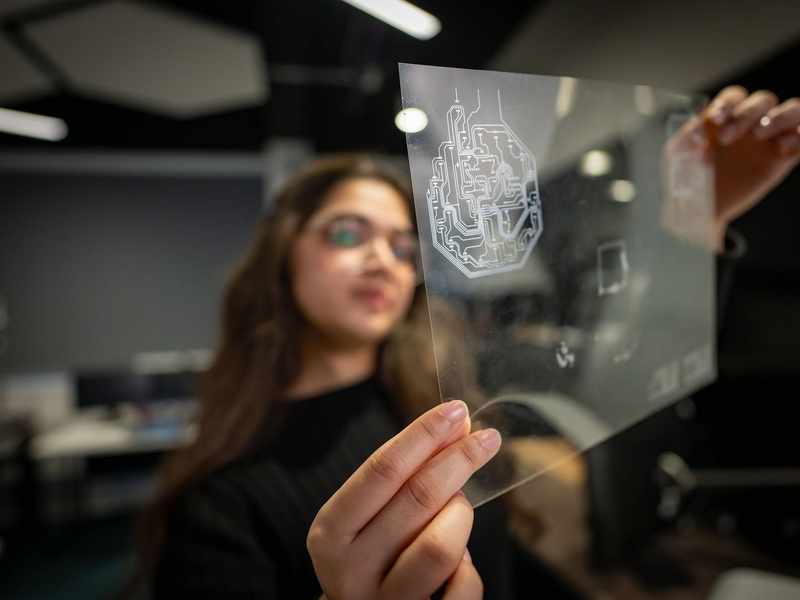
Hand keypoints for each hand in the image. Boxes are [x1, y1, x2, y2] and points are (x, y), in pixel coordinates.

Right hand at [307, 401, 500, 599]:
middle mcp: (348, 571)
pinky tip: (458, 560)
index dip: (423, 434)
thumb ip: (403, 475)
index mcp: (331, 533)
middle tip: (486, 438)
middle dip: (458, 459)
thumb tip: (456, 423)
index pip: (381, 470)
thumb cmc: (370, 557)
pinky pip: (462, 588)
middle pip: (416, 498)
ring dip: (460, 517)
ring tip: (458, 511)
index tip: (457, 410)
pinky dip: (469, 568)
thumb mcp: (368, 517)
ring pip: (440, 546)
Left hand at [664, 86, 799, 250]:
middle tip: (727, 138)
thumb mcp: (678, 156)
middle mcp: (750, 123)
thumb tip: (699, 131)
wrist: (700, 208)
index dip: (729, 103)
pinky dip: (799, 137)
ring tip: (760, 135)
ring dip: (781, 116)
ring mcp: (769, 140)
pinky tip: (782, 150)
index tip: (717, 119)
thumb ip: (686, 139)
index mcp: (725, 117)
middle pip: (763, 100)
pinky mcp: (782, 160)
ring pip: (794, 109)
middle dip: (747, 113)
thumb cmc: (687, 177)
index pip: (735, 97)